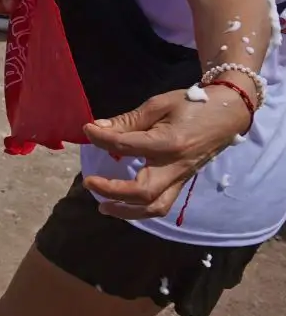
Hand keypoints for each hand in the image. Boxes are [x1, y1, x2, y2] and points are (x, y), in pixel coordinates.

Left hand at [82, 89, 253, 219]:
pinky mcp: (183, 182)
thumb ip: (128, 120)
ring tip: (103, 207)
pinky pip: (163, 203)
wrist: (227, 114)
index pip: (126, 146)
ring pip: (156, 206)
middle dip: (113, 191)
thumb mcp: (159, 105)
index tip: (88, 130)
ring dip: (127, 211)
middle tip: (89, 182)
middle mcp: (176, 167)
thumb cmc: (193, 104)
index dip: (101, 139)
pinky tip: (123, 204)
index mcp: (169, 143)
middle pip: (144, 191)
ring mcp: (181, 178)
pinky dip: (141, 209)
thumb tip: (98, 128)